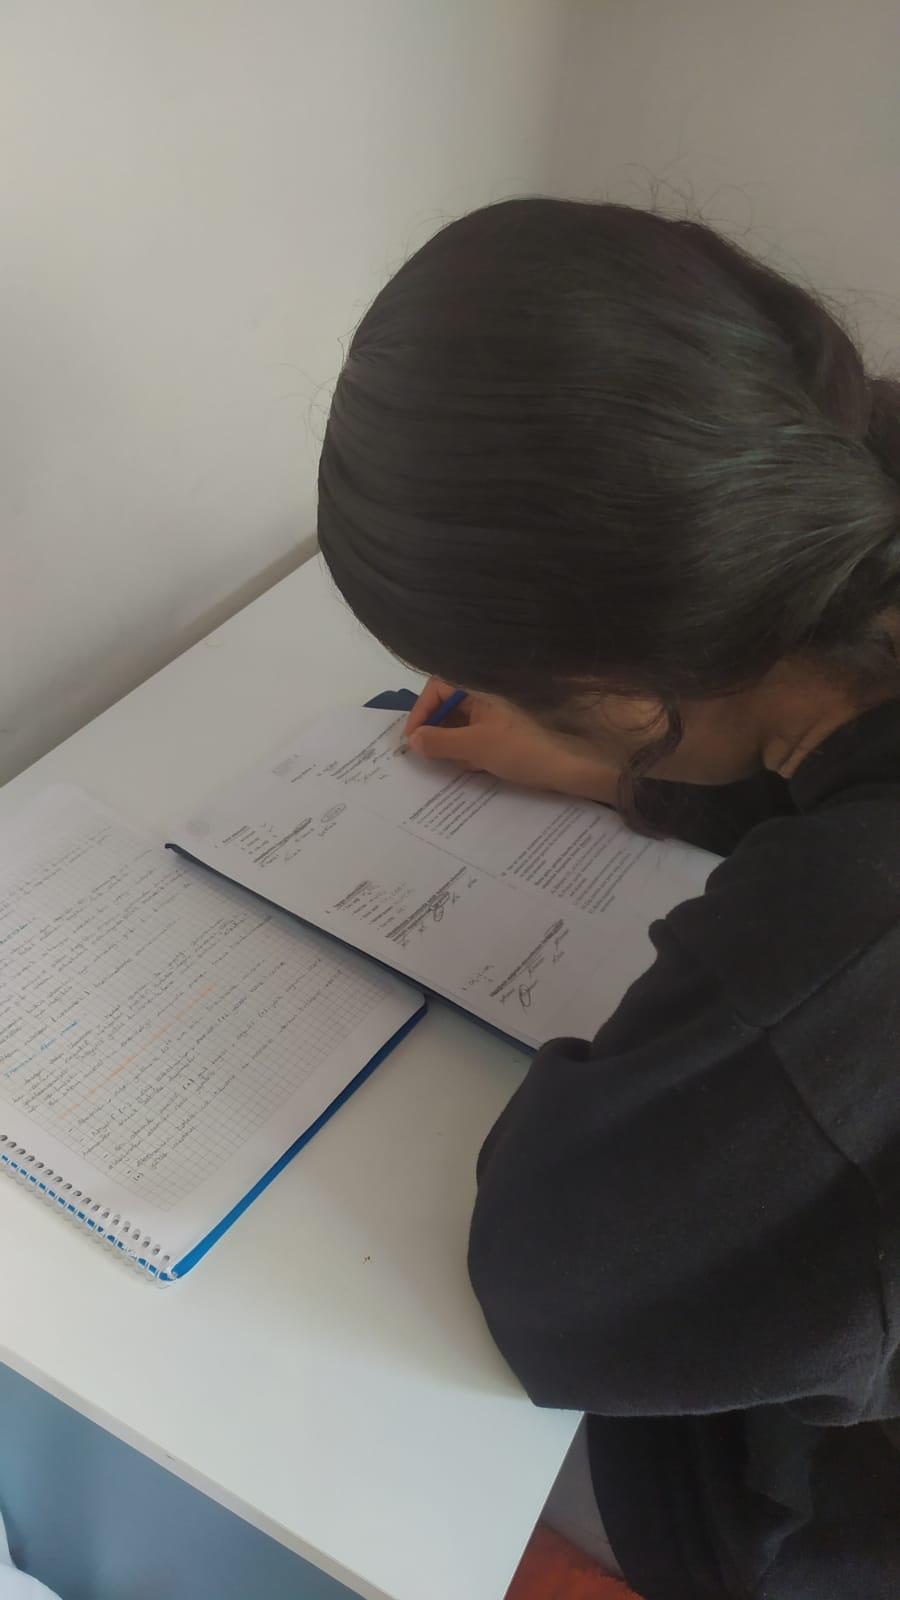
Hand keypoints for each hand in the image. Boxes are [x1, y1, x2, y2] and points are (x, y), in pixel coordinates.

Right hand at [404, 679, 620, 803]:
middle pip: (447, 707)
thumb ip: (440, 741)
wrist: (569, 768)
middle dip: (435, 731)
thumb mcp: (475, 747)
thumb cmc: (522, 750)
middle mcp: (486, 697)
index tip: (412, 739)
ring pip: (459, 726)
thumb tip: (412, 740)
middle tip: (427, 755)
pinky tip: (474, 768)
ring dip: (451, 745)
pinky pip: (474, 739)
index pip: (437, 687)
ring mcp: (495, 716)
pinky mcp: (503, 735)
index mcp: (480, 688)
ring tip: (454, 763)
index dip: (420, 711)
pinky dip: (468, 753)